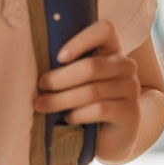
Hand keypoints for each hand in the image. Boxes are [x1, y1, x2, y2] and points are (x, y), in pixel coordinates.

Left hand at [34, 20, 141, 156]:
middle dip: (60, 78)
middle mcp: (126, 66)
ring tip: (41, 105)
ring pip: (93, 91)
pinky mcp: (132, 113)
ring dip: (61, 99)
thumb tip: (31, 64)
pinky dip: (79, 114)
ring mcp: (131, 89)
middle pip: (92, 67)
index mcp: (111, 49)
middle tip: (40, 86)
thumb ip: (64, 66)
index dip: (82, 40)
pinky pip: (100, 110)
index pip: (105, 29)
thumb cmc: (83, 101)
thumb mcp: (74, 80)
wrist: (111, 135)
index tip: (58, 57)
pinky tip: (67, 119)